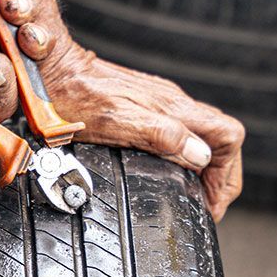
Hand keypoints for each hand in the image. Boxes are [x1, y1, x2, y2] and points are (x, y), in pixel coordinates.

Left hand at [0, 0, 245, 220]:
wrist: (48, 69)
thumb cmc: (73, 98)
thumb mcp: (116, 122)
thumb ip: (162, 136)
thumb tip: (200, 156)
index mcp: (173, 108)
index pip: (228, 135)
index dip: (226, 174)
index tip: (211, 204)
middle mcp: (173, 103)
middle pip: (222, 139)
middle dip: (222, 176)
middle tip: (208, 207)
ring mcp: (160, 104)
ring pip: (204, 137)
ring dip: (207, 170)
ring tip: (196, 197)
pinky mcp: (144, 106)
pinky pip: (182, 134)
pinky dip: (187, 159)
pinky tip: (173, 173)